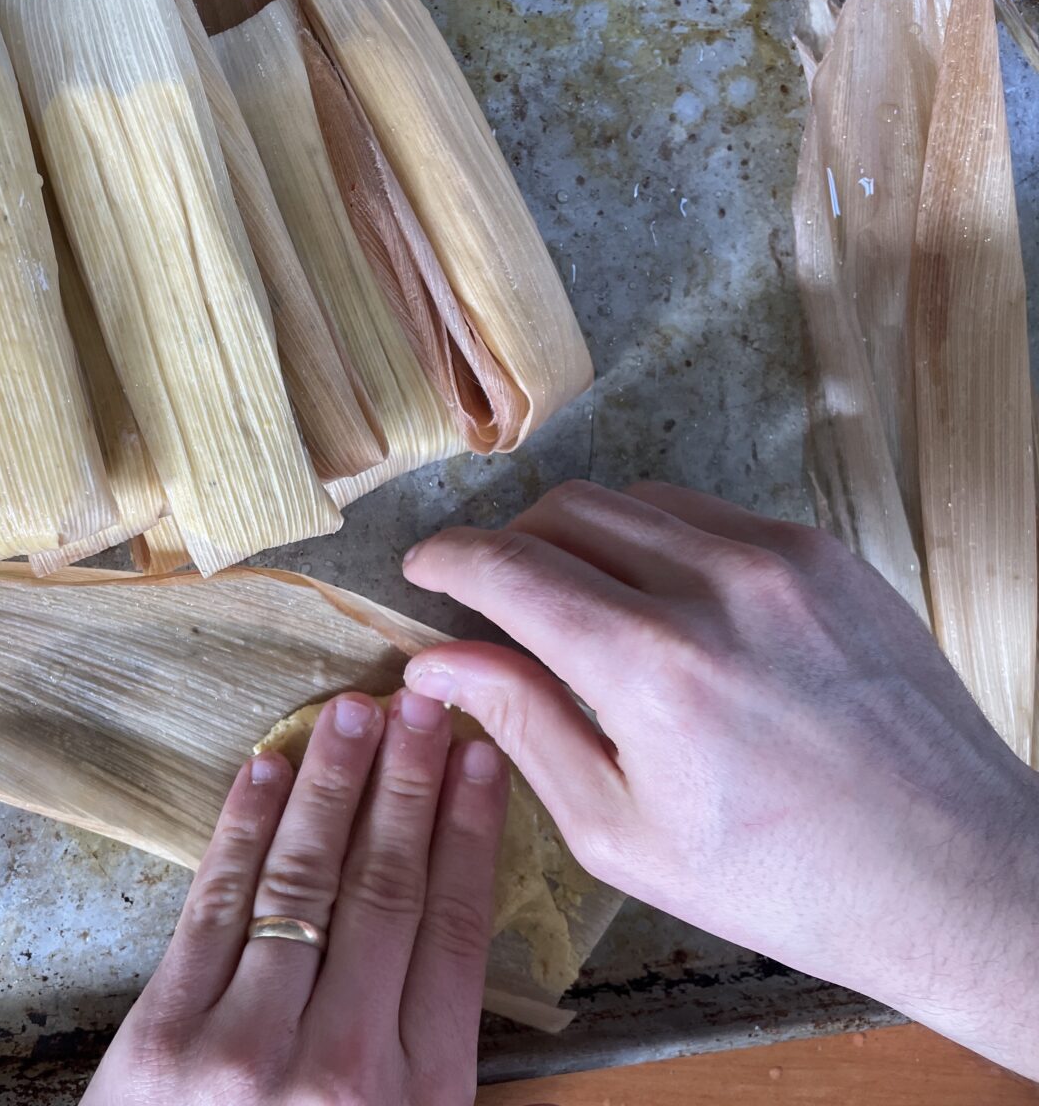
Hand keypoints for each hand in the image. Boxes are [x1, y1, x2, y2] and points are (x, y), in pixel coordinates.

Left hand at [83, 692, 507, 1104]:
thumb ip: (427, 1062)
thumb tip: (451, 934)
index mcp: (419, 1094)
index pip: (459, 931)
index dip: (472, 834)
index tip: (483, 761)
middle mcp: (341, 1061)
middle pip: (389, 888)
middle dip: (410, 784)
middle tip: (426, 702)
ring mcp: (244, 1044)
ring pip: (305, 880)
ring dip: (332, 785)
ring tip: (355, 712)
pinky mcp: (162, 1035)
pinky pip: (214, 907)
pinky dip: (241, 831)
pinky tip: (265, 771)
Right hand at [403, 480, 1038, 1078]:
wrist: (955, 872)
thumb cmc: (782, 879)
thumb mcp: (621, 831)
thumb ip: (522, 725)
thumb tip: (436, 663)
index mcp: (650, 666)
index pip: (508, 566)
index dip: (446, 558)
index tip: (421, 569)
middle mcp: (714, 586)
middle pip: (562, 511)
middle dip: (509, 545)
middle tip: (496, 601)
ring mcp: (780, 559)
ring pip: (633, 498)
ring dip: (581, 536)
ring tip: (581, 604)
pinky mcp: (826, 555)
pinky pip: (707, 514)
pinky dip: (659, 539)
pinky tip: (665, 602)